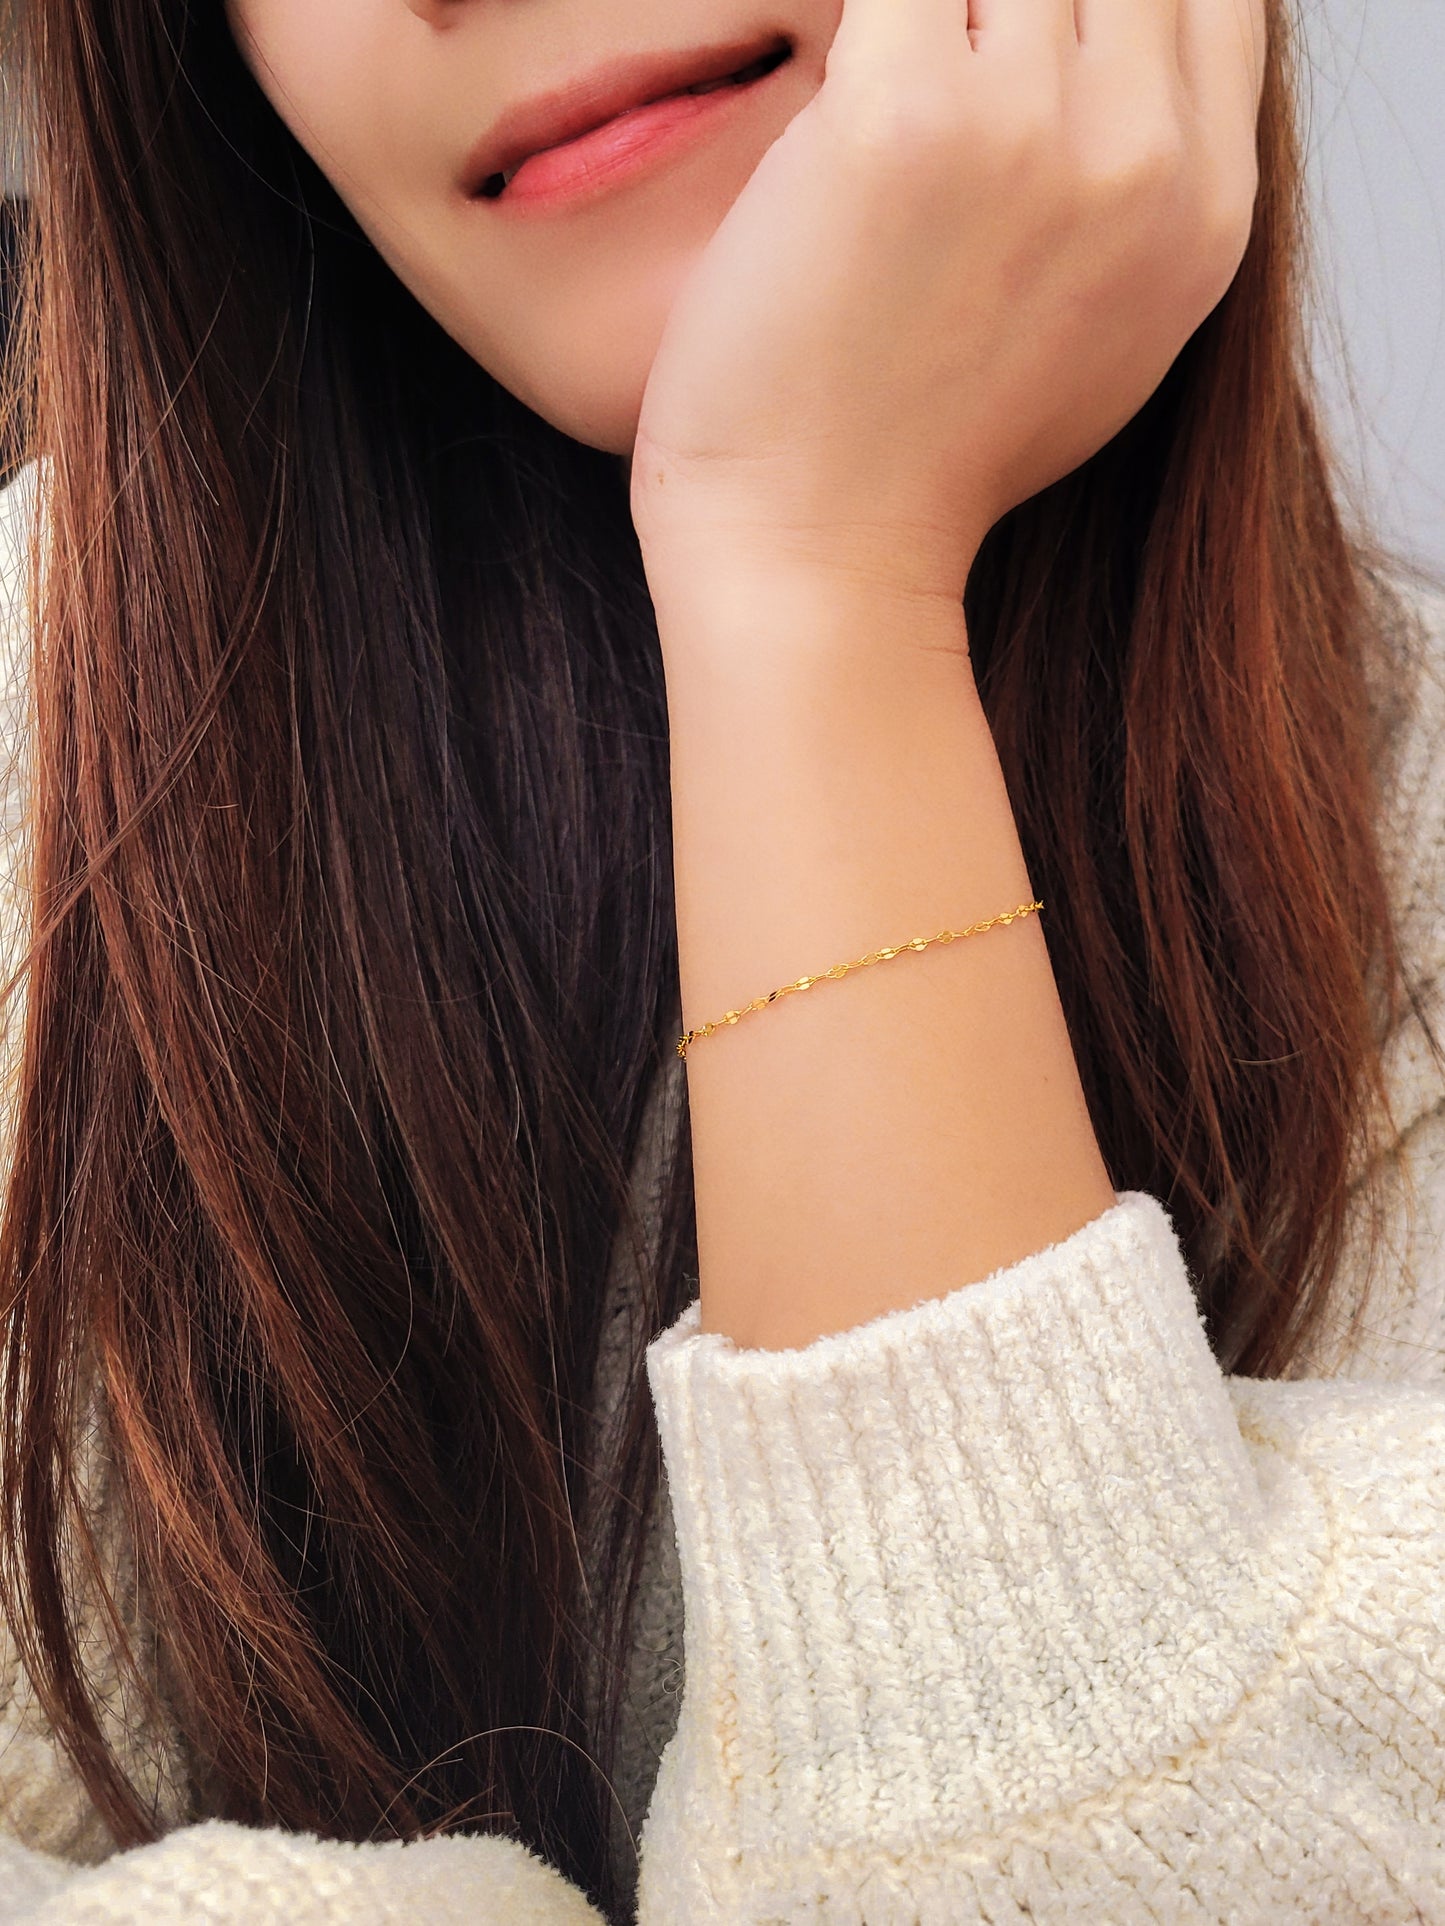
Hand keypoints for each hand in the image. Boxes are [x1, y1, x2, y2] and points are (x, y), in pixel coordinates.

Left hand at [630, 0, 1266, 606]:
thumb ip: (1137, 192)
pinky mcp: (902, 115)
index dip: (1111, 2)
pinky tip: (839, 116)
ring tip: (889, 113)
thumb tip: (1111, 76)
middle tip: (941, 82)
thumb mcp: (1106, 335)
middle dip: (1018, 8)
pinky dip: (873, 26)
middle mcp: (1141, 155)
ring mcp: (1028, 127)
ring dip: (937, 21)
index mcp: (1206, 207)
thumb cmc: (930, 459)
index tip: (1023, 47)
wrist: (826, 554)